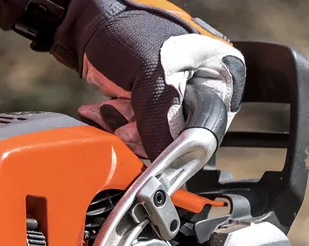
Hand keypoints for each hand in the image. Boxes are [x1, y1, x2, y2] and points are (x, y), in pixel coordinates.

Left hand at [53, 0, 245, 158]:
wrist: (86, 19)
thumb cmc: (125, 30)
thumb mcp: (151, 78)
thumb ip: (163, 124)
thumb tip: (166, 164)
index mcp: (222, 71)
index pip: (209, 128)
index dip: (180, 147)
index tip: (156, 158)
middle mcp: (206, 82)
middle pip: (183, 135)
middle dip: (148, 135)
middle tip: (126, 125)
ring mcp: (180, 90)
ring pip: (159, 135)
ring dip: (129, 130)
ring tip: (111, 110)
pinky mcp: (155, 97)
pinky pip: (143, 127)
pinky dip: (121, 124)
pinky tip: (106, 110)